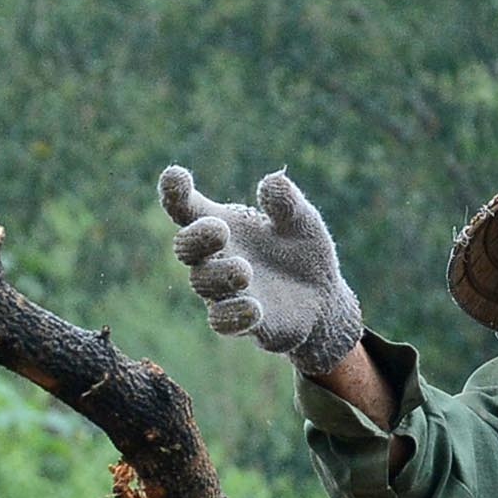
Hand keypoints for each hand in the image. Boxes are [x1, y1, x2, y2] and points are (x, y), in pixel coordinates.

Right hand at [158, 165, 362, 375]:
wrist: (323, 298)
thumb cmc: (302, 251)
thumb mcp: (302, 221)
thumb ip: (287, 202)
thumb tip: (273, 182)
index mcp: (220, 224)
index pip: (186, 208)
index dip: (175, 193)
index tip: (176, 176)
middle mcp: (214, 257)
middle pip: (186, 246)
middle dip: (197, 237)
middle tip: (220, 229)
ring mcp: (224, 291)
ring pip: (203, 283)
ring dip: (221, 274)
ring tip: (244, 271)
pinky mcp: (240, 321)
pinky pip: (222, 321)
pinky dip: (233, 315)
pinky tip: (254, 308)